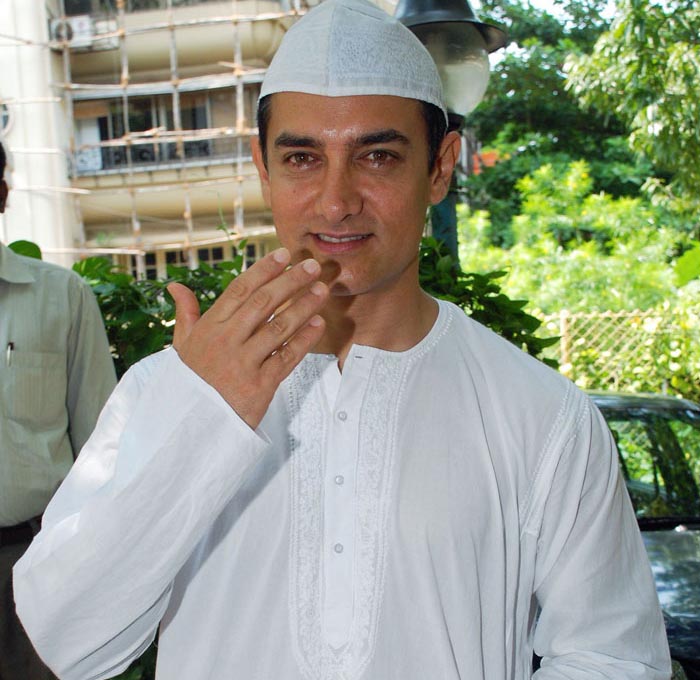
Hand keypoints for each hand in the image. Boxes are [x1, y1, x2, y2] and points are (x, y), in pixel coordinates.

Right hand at [167, 248, 327, 428]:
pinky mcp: (259, 386)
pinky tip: (318, 324)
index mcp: (209, 327)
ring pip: (279, 328)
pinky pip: (287, 358)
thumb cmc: (190, 382)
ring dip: (303, 306)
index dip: (264, 270)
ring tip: (322, 290)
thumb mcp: (182, 346)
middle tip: (311, 266)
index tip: (284, 254)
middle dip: (290, 282)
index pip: (240, 290)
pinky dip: (304, 340)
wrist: (191, 426)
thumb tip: (176, 286)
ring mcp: (243, 363)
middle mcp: (226, 341)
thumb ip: (185, 314)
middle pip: (263, 303)